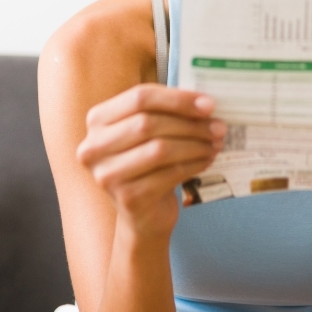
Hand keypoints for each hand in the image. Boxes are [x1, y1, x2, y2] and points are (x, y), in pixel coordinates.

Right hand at [78, 85, 224, 239]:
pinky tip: (206, 161)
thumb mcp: (147, 132)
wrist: (143, 214)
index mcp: (97, 120)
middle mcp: (93, 147)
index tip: (208, 104)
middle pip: (148, 123)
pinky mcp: (127, 198)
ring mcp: (107, 175)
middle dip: (190, 123)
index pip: (139, 97)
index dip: (177, 98)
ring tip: (215, 143)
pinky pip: (168, 174)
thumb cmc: (147, 164)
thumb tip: (205, 103)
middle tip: (218, 127)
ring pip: (159, 149)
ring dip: (195, 144)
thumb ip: (166, 112)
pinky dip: (193, 165)